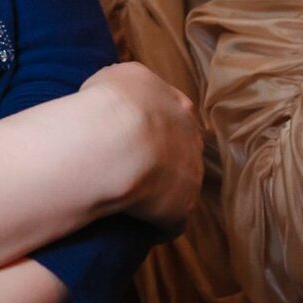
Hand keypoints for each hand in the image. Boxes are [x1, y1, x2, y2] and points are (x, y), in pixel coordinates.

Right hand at [79, 60, 201, 236]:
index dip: (152, 126)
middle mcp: (191, 139)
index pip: (173, 116)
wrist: (117, 140)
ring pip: (177, 186)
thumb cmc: (111, 103)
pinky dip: (153, 226)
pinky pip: (168, 222)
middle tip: (126, 166)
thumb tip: (122, 91)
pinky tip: (131, 227)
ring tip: (125, 199)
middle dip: (160, 159)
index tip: (130, 134)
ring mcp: (190, 176)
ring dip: (157, 193)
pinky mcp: (181, 210)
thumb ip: (129, 85)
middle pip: (180, 151)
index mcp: (176, 105)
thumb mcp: (117, 75)